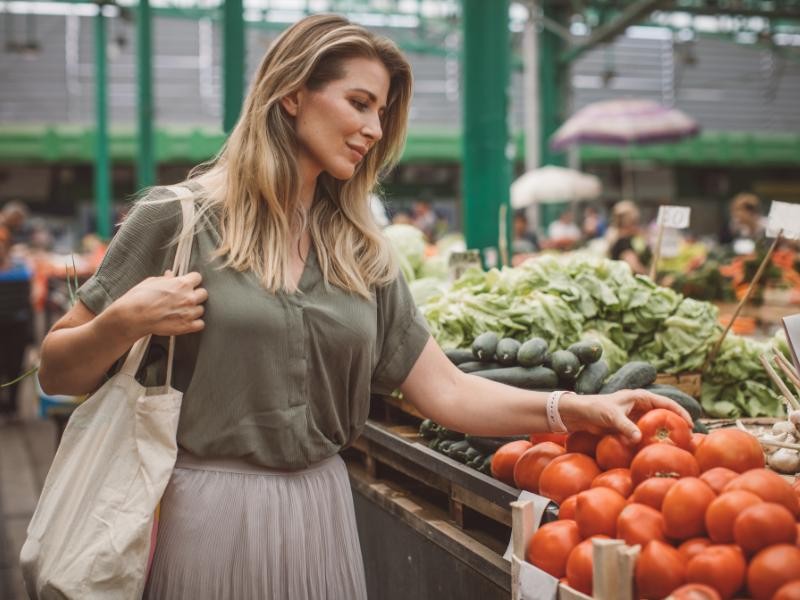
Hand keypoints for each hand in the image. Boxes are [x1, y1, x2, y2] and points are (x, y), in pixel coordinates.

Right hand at [112, 270, 207, 338]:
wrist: (133, 317)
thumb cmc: (139, 299)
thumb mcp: (151, 282)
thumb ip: (165, 279)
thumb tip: (170, 276)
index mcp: (182, 284)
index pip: (198, 277)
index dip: (192, 280)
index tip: (188, 283)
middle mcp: (189, 297)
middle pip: (203, 293)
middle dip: (196, 294)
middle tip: (186, 298)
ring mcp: (189, 313)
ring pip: (201, 309)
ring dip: (194, 310)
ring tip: (183, 311)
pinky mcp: (187, 326)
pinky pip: (200, 324)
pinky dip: (195, 324)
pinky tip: (187, 321)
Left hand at [558, 389, 692, 443]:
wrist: (577, 414)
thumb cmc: (594, 409)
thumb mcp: (611, 417)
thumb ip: (625, 427)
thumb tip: (639, 439)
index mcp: (639, 397)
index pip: (666, 402)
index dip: (680, 412)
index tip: (692, 424)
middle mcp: (640, 406)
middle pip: (664, 414)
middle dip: (677, 424)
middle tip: (690, 439)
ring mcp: (635, 417)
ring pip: (656, 425)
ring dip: (665, 433)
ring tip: (679, 446)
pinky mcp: (629, 427)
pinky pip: (645, 433)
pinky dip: (652, 440)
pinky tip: (658, 450)